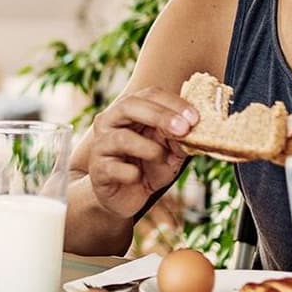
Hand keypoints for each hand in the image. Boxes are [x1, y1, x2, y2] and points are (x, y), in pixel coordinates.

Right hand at [82, 88, 197, 217]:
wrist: (126, 197)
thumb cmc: (149, 167)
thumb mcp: (170, 150)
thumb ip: (179, 137)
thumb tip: (194, 128)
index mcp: (129, 110)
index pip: (149, 95)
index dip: (173, 103)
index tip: (195, 118)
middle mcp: (109, 122)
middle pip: (129, 105)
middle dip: (160, 116)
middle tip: (184, 129)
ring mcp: (100, 145)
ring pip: (122, 137)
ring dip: (150, 149)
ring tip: (162, 160)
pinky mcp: (97, 170)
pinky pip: (115, 168)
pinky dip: (131, 174)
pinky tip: (137, 177)